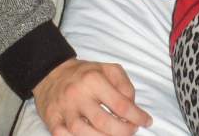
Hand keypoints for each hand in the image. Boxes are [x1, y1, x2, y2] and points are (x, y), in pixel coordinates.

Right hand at [33, 59, 152, 135]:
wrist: (52, 73)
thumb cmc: (86, 74)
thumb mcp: (109, 69)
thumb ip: (124, 85)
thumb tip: (133, 106)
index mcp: (93, 79)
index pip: (120, 104)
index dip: (137, 116)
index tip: (146, 121)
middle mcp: (77, 95)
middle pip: (103, 122)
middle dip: (123, 132)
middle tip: (131, 131)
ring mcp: (63, 109)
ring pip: (83, 133)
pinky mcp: (52, 120)